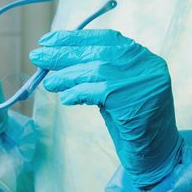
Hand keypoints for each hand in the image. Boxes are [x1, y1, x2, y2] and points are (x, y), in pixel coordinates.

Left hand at [30, 29, 182, 186]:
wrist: (156, 154)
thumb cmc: (130, 123)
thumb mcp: (114, 91)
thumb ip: (95, 74)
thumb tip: (57, 63)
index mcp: (141, 57)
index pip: (104, 38)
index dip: (74, 38)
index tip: (48, 39)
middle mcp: (145, 64)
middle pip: (97, 52)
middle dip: (63, 53)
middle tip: (36, 57)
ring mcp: (141, 81)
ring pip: (95, 70)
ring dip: (66, 76)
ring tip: (48, 83)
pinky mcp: (133, 100)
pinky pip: (97, 91)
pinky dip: (77, 93)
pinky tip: (66, 99)